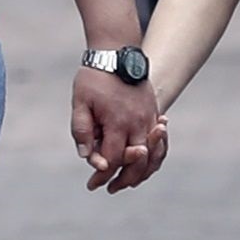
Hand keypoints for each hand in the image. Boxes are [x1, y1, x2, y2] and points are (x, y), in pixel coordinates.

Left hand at [73, 66, 164, 193]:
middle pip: (137, 162)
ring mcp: (149, 117)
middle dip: (124, 179)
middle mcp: (138, 122)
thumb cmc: (94, 77)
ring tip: (127, 181)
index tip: (92, 185)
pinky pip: (158, 141)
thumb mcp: (80, 102)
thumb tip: (87, 157)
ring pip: (152, 154)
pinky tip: (142, 161)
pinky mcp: (154, 111)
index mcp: (118, 122)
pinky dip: (153, 155)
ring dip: (141, 170)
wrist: (117, 50)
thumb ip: (82, 130)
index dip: (102, 174)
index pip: (113, 159)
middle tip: (109, 189)